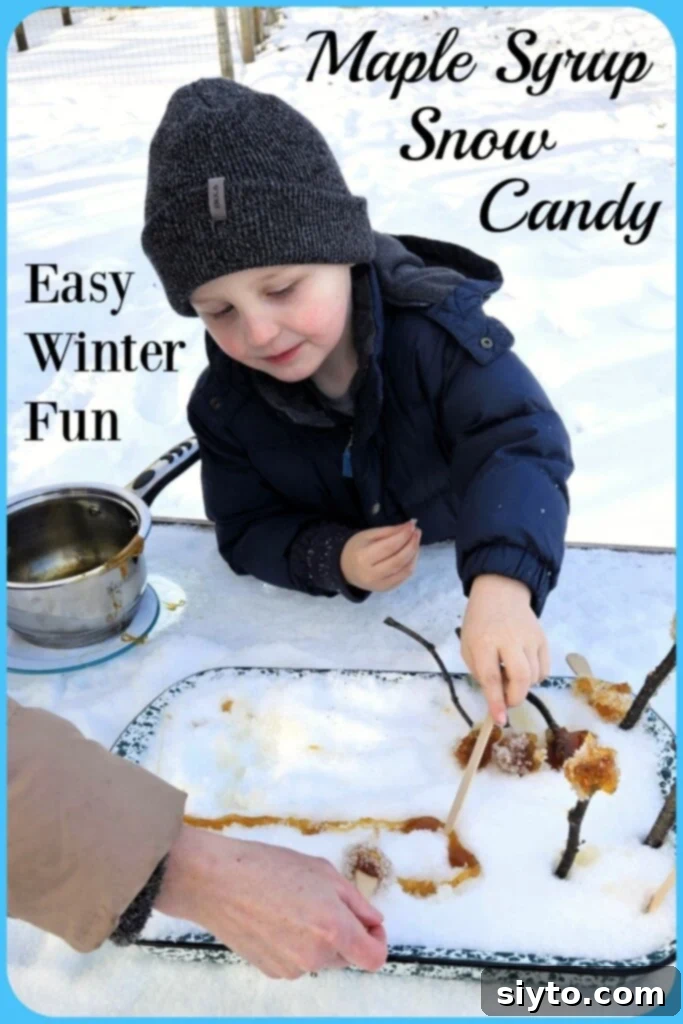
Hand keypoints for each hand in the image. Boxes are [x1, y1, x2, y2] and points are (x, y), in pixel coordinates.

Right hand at [155, 826, 387, 979]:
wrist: (216, 882)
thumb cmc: (268, 867)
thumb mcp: (322, 872)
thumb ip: (356, 901)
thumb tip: (373, 921)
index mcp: (333, 929)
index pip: (374, 958)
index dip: (377, 940)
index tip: (368, 924)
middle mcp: (315, 957)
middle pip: (348, 956)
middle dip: (345, 933)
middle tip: (323, 900)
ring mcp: (292, 968)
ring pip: (321, 958)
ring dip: (319, 938)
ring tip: (294, 905)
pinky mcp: (271, 971)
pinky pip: (298, 961)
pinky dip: (296, 944)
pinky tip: (277, 918)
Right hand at [340, 521, 420, 591]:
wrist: (345, 568)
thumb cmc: (356, 548)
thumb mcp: (368, 535)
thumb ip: (389, 531)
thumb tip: (410, 525)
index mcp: (363, 558)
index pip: (389, 547)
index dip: (404, 535)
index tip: (412, 525)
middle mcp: (372, 574)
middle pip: (399, 560)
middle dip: (412, 545)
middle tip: (417, 532)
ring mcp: (380, 585)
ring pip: (405, 570)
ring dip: (414, 554)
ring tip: (415, 542)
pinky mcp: (386, 589)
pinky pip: (404, 577)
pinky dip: (411, 564)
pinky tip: (412, 554)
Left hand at [459, 574, 549, 725]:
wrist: (500, 592)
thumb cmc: (479, 623)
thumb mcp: (468, 646)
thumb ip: (480, 672)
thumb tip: (496, 698)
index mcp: (484, 642)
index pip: (491, 677)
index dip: (496, 702)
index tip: (499, 720)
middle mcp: (509, 640)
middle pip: (521, 678)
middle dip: (515, 697)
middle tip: (507, 701)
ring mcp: (529, 638)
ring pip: (534, 676)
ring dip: (524, 686)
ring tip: (511, 676)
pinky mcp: (543, 639)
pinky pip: (545, 669)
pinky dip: (536, 677)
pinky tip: (524, 668)